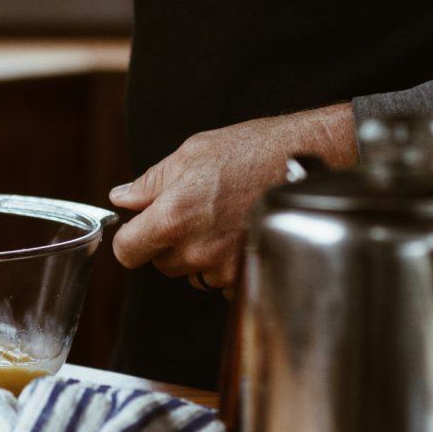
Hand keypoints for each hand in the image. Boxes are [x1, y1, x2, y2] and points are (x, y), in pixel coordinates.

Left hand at [108, 103, 356, 297]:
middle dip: (168, 243)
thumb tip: (121, 198)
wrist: (310, 162)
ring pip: (191, 272)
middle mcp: (196, 250)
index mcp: (173, 218)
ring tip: (222, 219)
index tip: (137, 230)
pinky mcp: (248, 276)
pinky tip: (240, 233)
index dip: (129, 240)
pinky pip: (221, 280)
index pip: (127, 252)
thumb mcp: (192, 154)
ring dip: (198, 254)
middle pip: (160, 263)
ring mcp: (224, 267)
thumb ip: (149, 183)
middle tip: (193, 213)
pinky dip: (225, 263)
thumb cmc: (253, 151)